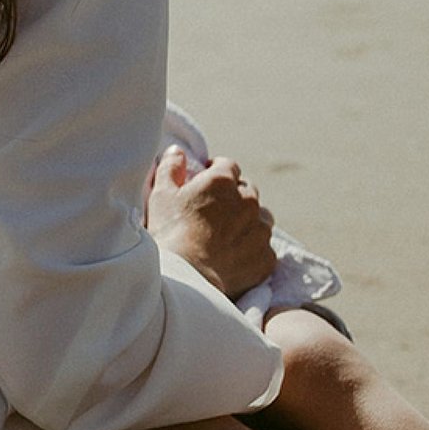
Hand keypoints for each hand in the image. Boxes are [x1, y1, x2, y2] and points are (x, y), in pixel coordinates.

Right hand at [145, 145, 275, 296]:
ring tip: (227, 235)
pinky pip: (264, 248)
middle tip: (214, 212)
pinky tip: (235, 256)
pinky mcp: (267, 257)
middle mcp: (248, 201)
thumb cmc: (170, 233)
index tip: (205, 184)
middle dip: (234, 197)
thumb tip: (177, 152)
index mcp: (223, 181)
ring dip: (248, 222)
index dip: (215, 172)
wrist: (188, 277)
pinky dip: (253, 249)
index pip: (228, 166)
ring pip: (261, 218)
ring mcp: (260, 230)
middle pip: (247, 190)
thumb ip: (171, 168)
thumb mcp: (161, 195)